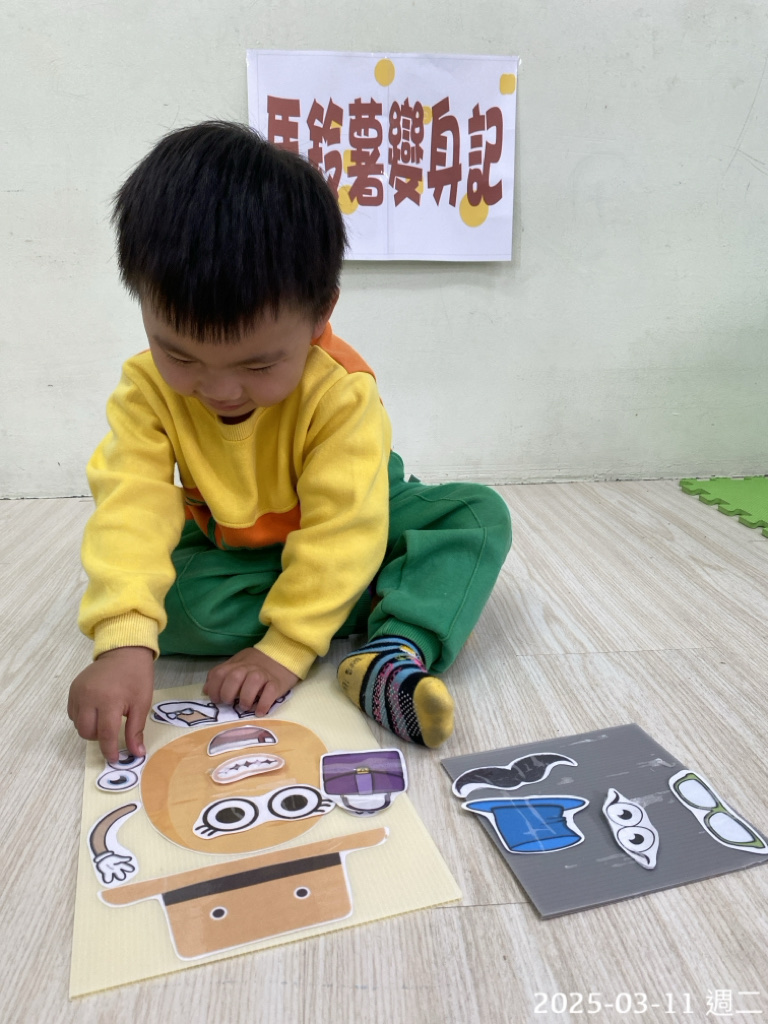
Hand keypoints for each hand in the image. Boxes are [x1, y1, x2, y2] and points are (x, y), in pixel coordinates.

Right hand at [68, 647, 153, 762]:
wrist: (124, 652)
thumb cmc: (137, 678)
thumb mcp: (142, 703)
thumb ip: (136, 730)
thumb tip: (137, 754)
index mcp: (109, 701)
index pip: (105, 735)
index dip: (109, 750)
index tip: (115, 759)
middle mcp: (89, 698)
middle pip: (87, 732)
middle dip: (99, 738)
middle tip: (112, 731)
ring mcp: (78, 693)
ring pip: (78, 724)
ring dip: (90, 728)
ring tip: (104, 719)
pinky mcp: (72, 689)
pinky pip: (73, 713)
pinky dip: (82, 718)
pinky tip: (95, 710)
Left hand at [203, 647, 298, 715]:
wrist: (284, 654)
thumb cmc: (257, 664)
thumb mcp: (237, 665)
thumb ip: (222, 675)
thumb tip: (206, 690)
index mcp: (237, 664)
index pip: (219, 673)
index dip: (214, 688)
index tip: (216, 700)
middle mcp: (249, 668)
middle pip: (234, 677)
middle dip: (228, 693)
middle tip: (230, 703)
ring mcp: (264, 674)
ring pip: (252, 682)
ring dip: (245, 698)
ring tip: (245, 706)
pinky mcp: (277, 683)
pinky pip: (270, 692)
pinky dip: (263, 704)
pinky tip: (259, 711)